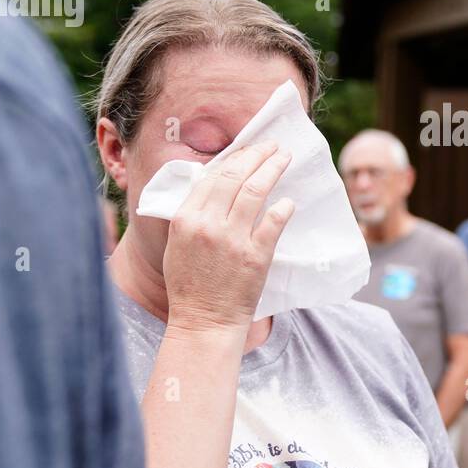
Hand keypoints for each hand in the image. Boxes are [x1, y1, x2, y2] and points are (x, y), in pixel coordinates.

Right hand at [162, 142, 294, 341]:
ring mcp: (232, 240)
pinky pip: (273, 222)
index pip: (212, 176)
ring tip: (284, 158)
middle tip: (273, 146)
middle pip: (235, 176)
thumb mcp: (179, 243)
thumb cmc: (191, 283)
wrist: (204, 321)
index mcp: (185, 218)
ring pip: (255, 191)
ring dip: (272, 169)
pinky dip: (282, 207)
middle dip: (257, 155)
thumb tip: (213, 181)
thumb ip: (194, 213)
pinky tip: (289, 201)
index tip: (249, 150)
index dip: (234, 158)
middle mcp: (207, 224)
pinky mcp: (255, 256)